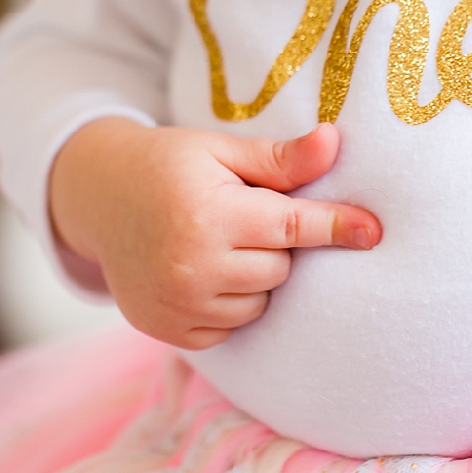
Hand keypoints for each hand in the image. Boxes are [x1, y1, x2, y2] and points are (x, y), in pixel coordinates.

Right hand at [49, 118, 380, 349]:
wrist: (97, 198)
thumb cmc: (167, 165)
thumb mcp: (219, 150)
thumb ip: (279, 159)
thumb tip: (334, 143)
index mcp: (208, 214)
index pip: (292, 226)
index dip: (337, 226)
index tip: (374, 231)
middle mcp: (191, 266)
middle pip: (280, 268)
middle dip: (274, 244)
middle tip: (242, 216)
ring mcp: (176, 304)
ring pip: (258, 302)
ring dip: (254, 277)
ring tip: (218, 243)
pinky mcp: (166, 330)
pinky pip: (229, 327)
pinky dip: (228, 303)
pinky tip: (202, 271)